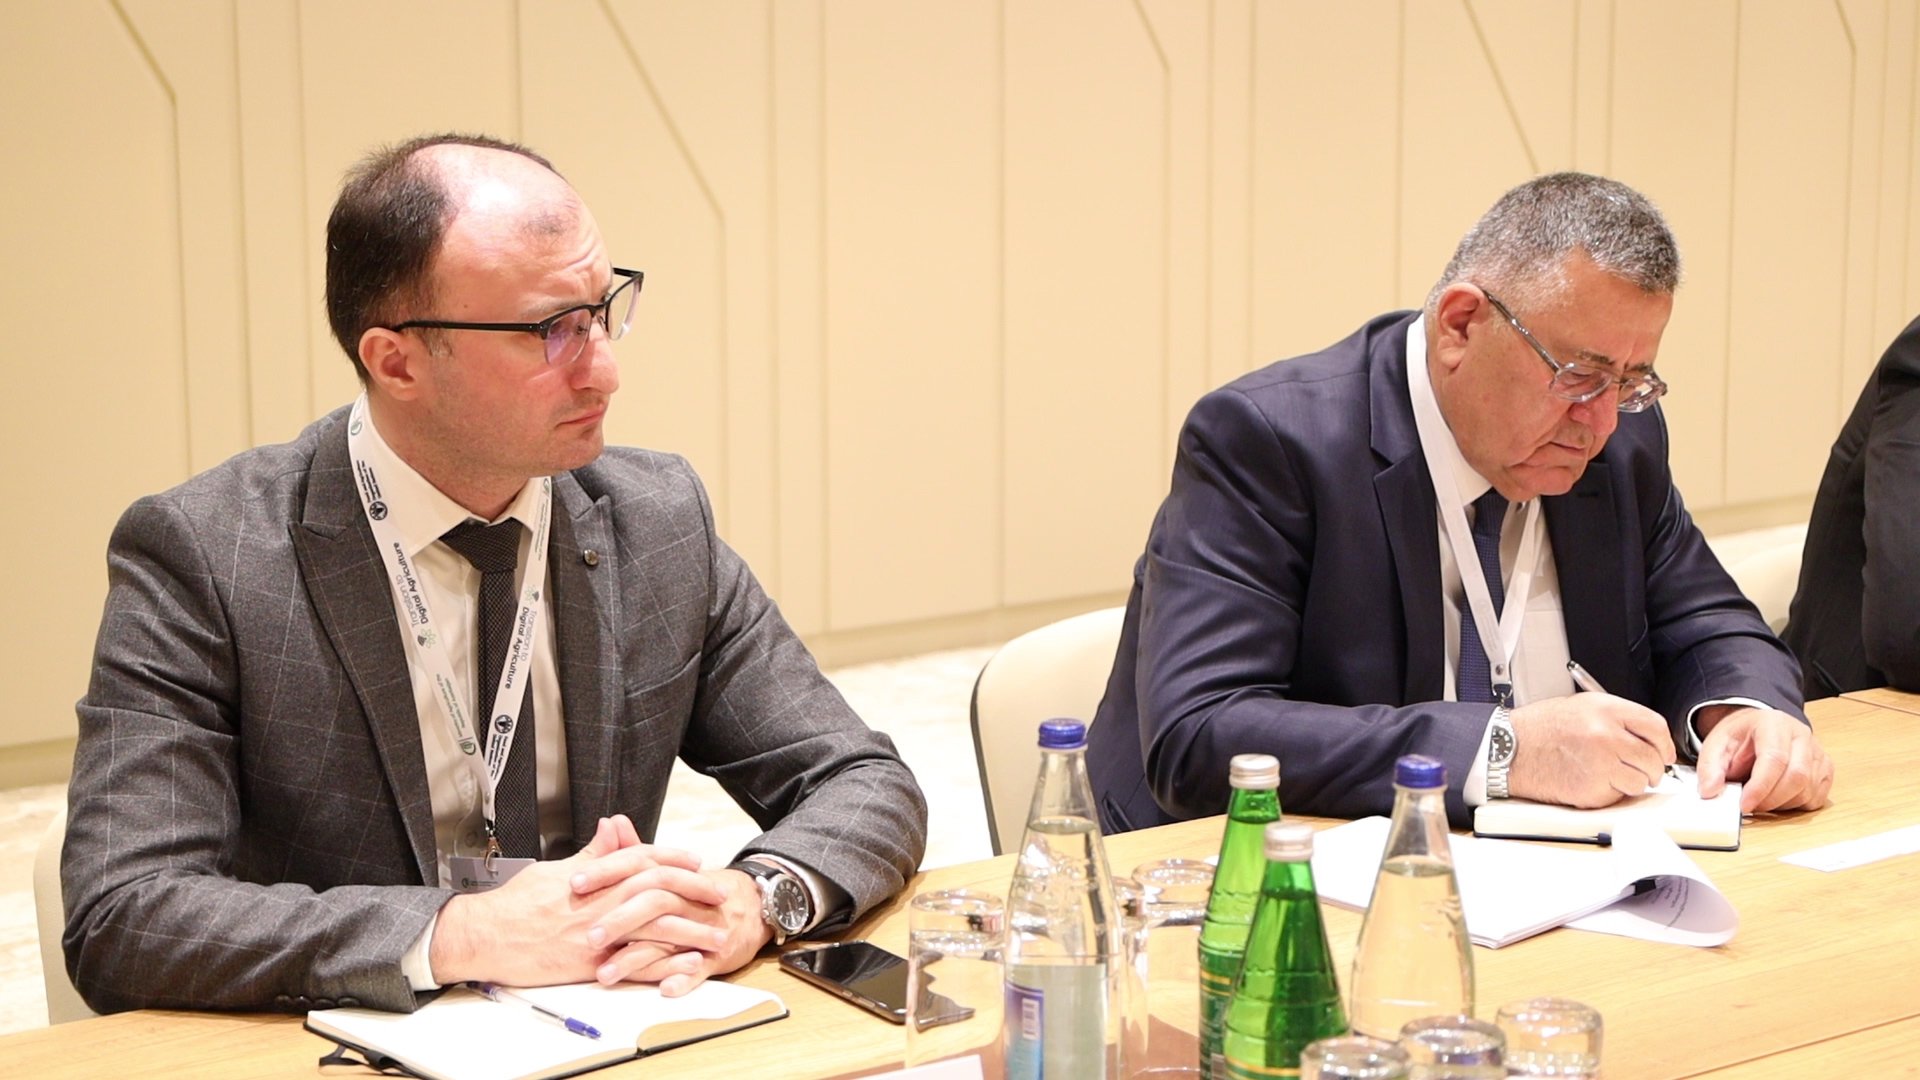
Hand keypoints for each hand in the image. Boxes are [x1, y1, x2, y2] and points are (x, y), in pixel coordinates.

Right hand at [427, 816, 703, 986]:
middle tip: (718, 895)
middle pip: (658, 891)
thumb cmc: (516, 903)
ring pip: (655, 930)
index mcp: (594, 878)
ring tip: (716, 936)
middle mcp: (600, 904)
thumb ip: (593, 853)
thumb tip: (613, 826)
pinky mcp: (591, 965)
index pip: (643, 861)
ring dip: (690, 932)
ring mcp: (598, 935)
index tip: (695, 862)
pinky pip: (637, 966)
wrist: (485, 936)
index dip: (672, 860)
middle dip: (693, 892)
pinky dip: (665, 967)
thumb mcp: (557, 868)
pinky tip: (687, 968)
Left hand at [592, 868, 771, 996]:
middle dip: (620, 919)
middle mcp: (686, 900)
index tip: (575, 883)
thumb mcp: (669, 869)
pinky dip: (684, 978)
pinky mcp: (717, 955)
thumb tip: (612, 823)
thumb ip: (636, 850)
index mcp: (671, 877)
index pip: (638, 865)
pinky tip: (664, 988)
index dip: (607, 871)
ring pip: (670, 939)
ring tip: (605, 973)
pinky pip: (701, 968)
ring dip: (637, 958)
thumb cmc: (699, 892)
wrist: (753, 906)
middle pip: (653, 902)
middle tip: (588, 936)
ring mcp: (702, 927)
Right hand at [1507, 693, 1675, 807]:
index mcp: (1606, 710)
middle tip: (1644, 771)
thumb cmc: (1541, 729)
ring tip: (1611, 775)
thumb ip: (1618, 719)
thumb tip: (1650, 739)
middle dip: (1653, 768)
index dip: (1665, 745)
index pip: (1656, 727)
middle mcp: (1606, 735)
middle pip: (1653, 758)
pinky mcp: (1591, 789)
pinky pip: (1618, 796)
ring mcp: (1600, 764)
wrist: (1510, 749)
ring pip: (1640, 782)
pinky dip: (1610, 793)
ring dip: (1632, 782)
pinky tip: (1592, 781)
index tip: (1665, 754)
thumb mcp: (1582, 707)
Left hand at [1694, 705, 1833, 812]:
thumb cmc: (1740, 737)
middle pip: (1797, 776)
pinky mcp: (1825, 769)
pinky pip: (1817, 798)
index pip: (1775, 758)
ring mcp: (1817, 752)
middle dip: (1771, 799)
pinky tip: (1778, 798)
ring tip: (1760, 798)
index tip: (1743, 805)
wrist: (1758, 728)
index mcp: (1773, 724)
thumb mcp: (1716, 745)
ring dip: (1781, 804)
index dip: (1760, 787)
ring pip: (1808, 790)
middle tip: (1749, 806)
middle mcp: (1801, 735)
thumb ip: (1709, 768)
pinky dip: (1796, 806)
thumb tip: (1709, 792)